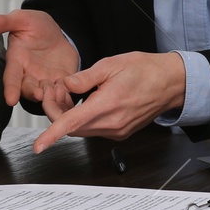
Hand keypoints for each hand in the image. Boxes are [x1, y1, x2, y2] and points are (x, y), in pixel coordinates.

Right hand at [0, 10, 79, 106]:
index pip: (11, 76)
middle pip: (28, 89)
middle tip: (41, 94)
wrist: (56, 32)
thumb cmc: (35, 26)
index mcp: (17, 60)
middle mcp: (29, 74)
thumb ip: (2, 22)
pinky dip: (66, 96)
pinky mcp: (61, 82)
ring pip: (46, 95)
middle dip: (33, 93)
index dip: (10, 88)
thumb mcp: (20, 19)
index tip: (10, 100)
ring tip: (57, 92)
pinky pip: (63, 93)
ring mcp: (45, 80)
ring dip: (51, 97)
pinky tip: (70, 93)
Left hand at [32, 51, 186, 152]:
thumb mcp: (111, 64)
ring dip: (69, 114)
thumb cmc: (145, 70)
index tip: (39, 146)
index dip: (52, 135)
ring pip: (81, 129)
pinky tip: (84, 101)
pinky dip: (81, 118)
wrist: (170, 83)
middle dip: (56, 110)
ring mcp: (116, 131)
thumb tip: (66, 85)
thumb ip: (84, 77)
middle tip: (56, 88)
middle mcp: (112, 123)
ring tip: (70, 91)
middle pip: (71, 127)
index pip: (72, 123)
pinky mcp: (119, 132)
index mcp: (107, 105)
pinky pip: (93, 129)